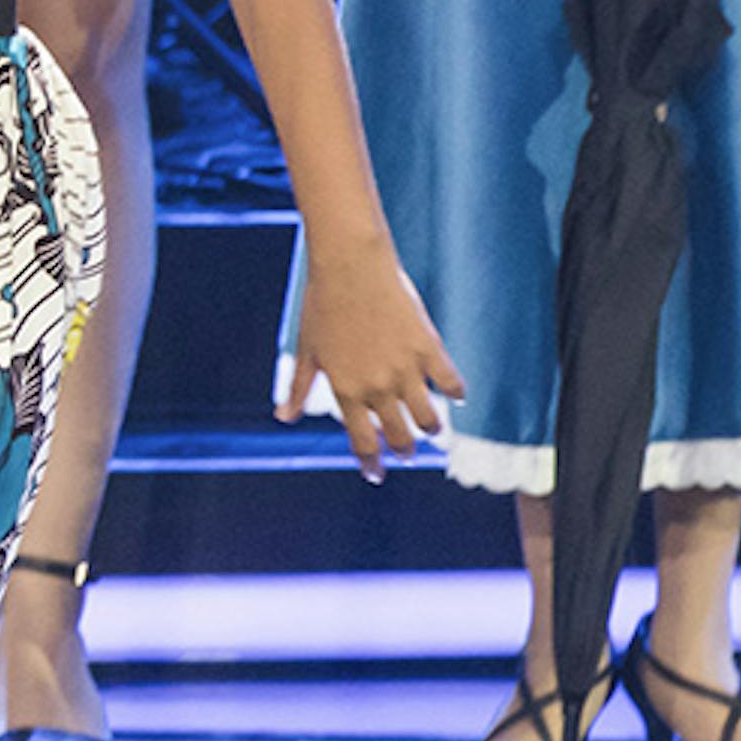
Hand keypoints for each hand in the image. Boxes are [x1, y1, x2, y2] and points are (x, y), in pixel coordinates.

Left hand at [278, 248, 462, 478]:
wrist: (350, 265)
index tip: (375, 474)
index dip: (370, 463)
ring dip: (431, 429)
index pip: (362, 442)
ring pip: (429, 419)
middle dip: (403, 451)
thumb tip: (283, 417)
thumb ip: (297, 387)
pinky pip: (452, 384)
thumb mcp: (307, 350)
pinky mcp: (429, 349)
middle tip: (405, 453)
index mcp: (345, 390)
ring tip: (430, 429)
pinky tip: (455, 396)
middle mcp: (377, 386)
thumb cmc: (322, 305)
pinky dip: (456, 393)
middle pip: (400, 437)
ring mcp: (406, 370)